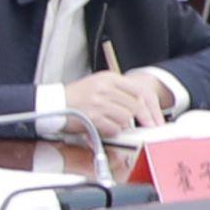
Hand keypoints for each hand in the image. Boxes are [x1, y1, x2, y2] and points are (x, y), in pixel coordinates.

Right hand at [68, 69, 186, 137]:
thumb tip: (142, 110)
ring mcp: (98, 101)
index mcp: (108, 78)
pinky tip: (103, 128)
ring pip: (126, 117)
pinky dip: (112, 131)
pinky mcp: (92, 115)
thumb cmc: (75, 98)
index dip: (153, 107)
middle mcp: (104, 87)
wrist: (52, 104)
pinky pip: (113, 127)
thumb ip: (119, 94)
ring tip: (112, 124)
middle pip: (137, 105)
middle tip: (150, 128)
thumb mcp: (98, 87)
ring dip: (123, 125)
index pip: (141, 91)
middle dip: (145, 119)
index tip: (157, 119)